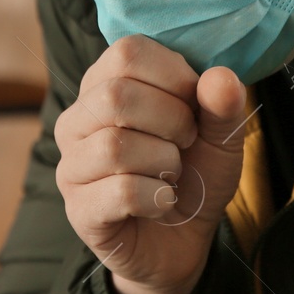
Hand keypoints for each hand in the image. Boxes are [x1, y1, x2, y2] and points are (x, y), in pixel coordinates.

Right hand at [54, 35, 248, 293]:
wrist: (182, 240)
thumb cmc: (193, 174)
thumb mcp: (220, 135)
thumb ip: (222, 105)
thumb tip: (220, 77)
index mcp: (105, 84)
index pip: (127, 52)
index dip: (174, 76)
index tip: (193, 105)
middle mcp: (77, 120)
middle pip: (115, 96)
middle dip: (171, 121)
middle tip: (185, 144)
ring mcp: (71, 165)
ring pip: (115, 145)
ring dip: (164, 162)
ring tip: (170, 175)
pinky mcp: (78, 209)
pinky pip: (120, 191)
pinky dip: (157, 198)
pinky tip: (161, 203)